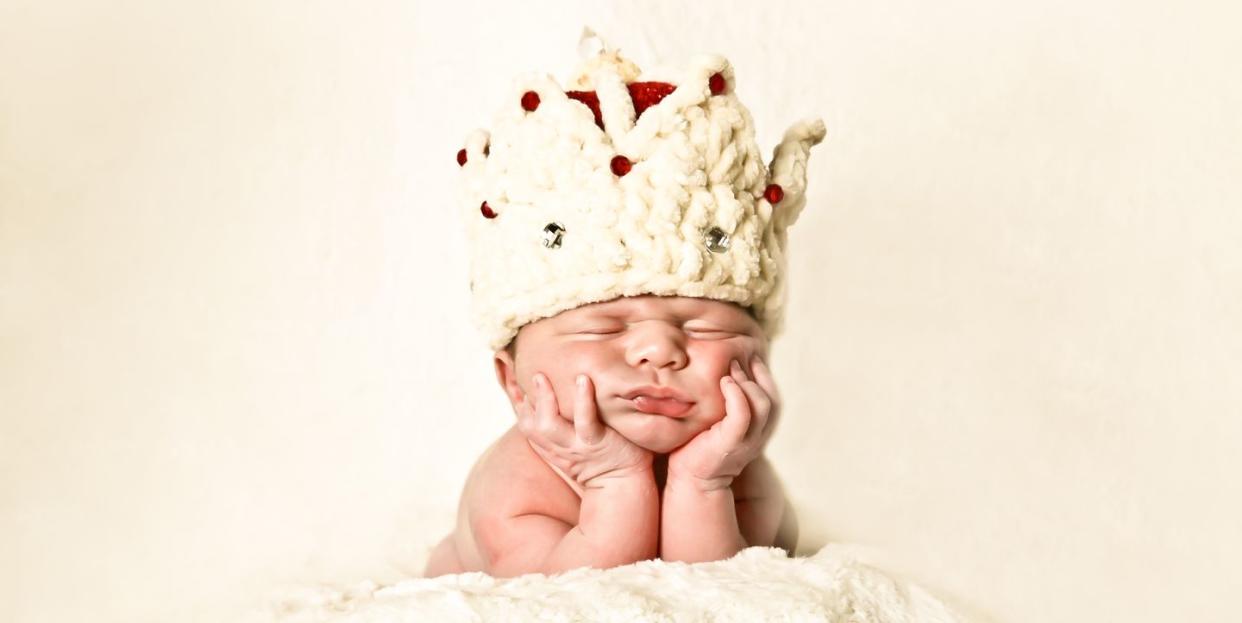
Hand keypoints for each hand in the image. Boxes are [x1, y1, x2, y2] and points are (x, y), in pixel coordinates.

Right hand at [517, 372, 653, 488]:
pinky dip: (582, 400)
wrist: (627, 486)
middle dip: (527, 404)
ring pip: (549, 425)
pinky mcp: (597, 442)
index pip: (529, 430)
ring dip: (544, 399)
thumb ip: (568, 432)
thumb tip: (563, 405)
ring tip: (540, 376)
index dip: (522, 411)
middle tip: (534, 376)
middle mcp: (562, 449)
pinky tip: (583, 380)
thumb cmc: (608, 462)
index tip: (521, 389)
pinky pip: (585, 420)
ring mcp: (578, 446)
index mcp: (555, 451)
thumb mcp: (579, 451)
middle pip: (533, 428)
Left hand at [667, 356, 780, 490]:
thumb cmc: (699, 449)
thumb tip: (720, 376)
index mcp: (757, 432)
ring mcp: (747, 441)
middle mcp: (758, 437)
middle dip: (758, 376)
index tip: (751, 360)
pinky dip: (737, 395)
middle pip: (772, 401)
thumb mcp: (717, 424)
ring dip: (747, 383)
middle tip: (738, 361)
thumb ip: (725, 406)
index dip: (765, 378)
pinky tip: (725, 383)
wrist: (692, 481)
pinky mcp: (731, 443)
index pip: (773, 401)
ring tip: (730, 371)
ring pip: (763, 405)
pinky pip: (743, 415)